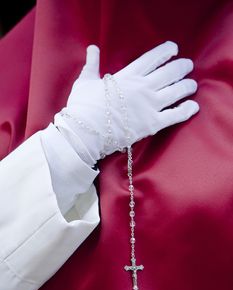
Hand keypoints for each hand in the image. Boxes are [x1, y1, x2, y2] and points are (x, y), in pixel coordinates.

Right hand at [54, 41, 198, 166]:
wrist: (85, 132)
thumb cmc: (83, 107)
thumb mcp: (85, 81)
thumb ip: (91, 64)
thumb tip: (92, 49)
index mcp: (128, 76)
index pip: (152, 59)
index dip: (165, 51)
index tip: (174, 49)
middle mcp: (143, 87)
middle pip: (169, 72)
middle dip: (181, 67)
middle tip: (188, 65)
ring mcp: (150, 106)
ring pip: (176, 91)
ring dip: (187, 86)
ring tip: (192, 85)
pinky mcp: (152, 124)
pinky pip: (175, 115)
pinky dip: (186, 110)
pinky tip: (193, 106)